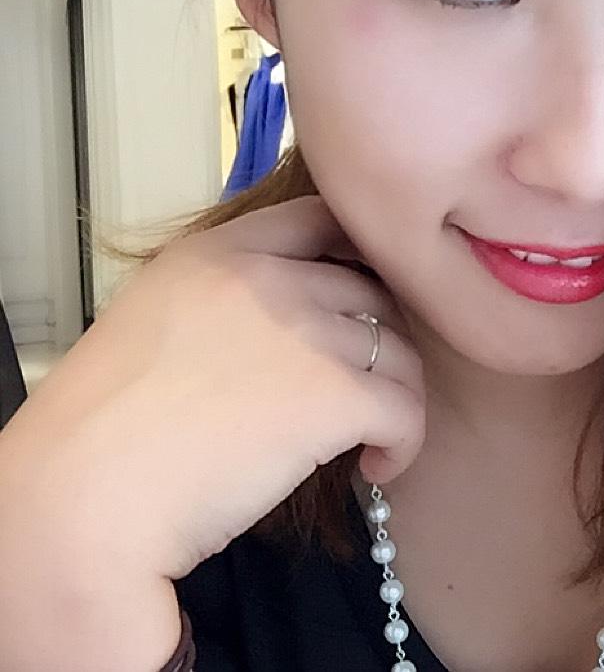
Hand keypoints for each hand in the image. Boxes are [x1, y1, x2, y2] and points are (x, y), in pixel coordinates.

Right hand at [0, 194, 424, 584]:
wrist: (82, 500)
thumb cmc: (103, 430)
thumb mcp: (155, 321)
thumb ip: (224, 303)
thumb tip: (286, 328)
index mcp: (220, 252)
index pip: (321, 219)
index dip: (358, 258)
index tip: (366, 302)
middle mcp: (272, 278)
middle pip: (372, 291)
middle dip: (381, 340)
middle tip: (365, 389)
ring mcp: (308, 332)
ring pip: (400, 352)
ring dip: (395, 397)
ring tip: (369, 439)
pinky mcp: (335, 395)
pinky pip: (405, 409)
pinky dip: (404, 441)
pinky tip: (374, 466)